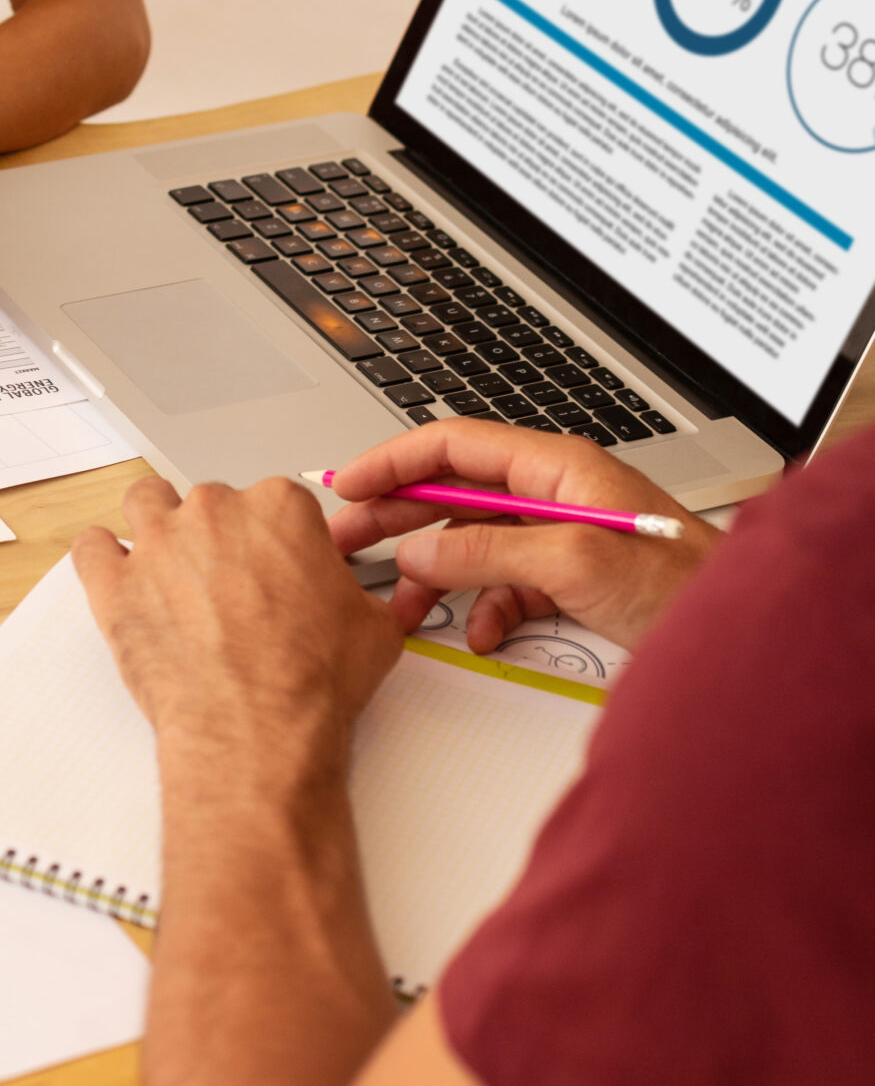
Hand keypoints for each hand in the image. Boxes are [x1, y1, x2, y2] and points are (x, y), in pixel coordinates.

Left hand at [74, 476, 402, 804]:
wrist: (257, 731)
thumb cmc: (309, 682)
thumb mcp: (376, 629)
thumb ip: (375, 596)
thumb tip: (390, 597)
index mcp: (278, 508)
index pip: (273, 502)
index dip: (275, 540)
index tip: (276, 567)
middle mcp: (215, 511)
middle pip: (210, 502)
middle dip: (218, 538)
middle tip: (229, 586)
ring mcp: (159, 543)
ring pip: (145, 503)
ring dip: (155, 527)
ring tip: (168, 566)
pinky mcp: (116, 584)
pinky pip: (91, 547)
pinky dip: (100, 557)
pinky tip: (115, 575)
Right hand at [322, 419, 720, 653]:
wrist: (737, 640)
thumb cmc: (686, 587)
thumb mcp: (576, 562)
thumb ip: (489, 552)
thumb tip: (418, 549)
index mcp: (556, 466)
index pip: (454, 445)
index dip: (394, 461)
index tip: (348, 485)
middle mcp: (554, 492)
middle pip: (453, 493)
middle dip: (398, 518)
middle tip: (348, 542)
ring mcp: (561, 535)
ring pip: (472, 543)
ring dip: (436, 574)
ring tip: (403, 605)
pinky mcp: (571, 577)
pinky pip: (505, 584)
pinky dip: (484, 608)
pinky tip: (480, 632)